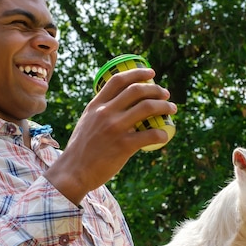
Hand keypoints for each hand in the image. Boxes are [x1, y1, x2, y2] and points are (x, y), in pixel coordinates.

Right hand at [44, 68, 176, 202]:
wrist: (73, 172)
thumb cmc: (82, 149)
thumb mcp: (87, 122)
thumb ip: (101, 111)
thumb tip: (121, 104)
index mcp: (96, 105)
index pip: (118, 80)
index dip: (138, 73)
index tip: (151, 73)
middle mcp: (105, 113)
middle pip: (137, 90)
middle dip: (156, 89)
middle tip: (166, 94)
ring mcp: (114, 129)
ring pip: (147, 108)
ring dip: (164, 106)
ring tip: (172, 109)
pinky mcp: (123, 146)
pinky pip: (150, 135)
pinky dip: (162, 133)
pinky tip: (165, 135)